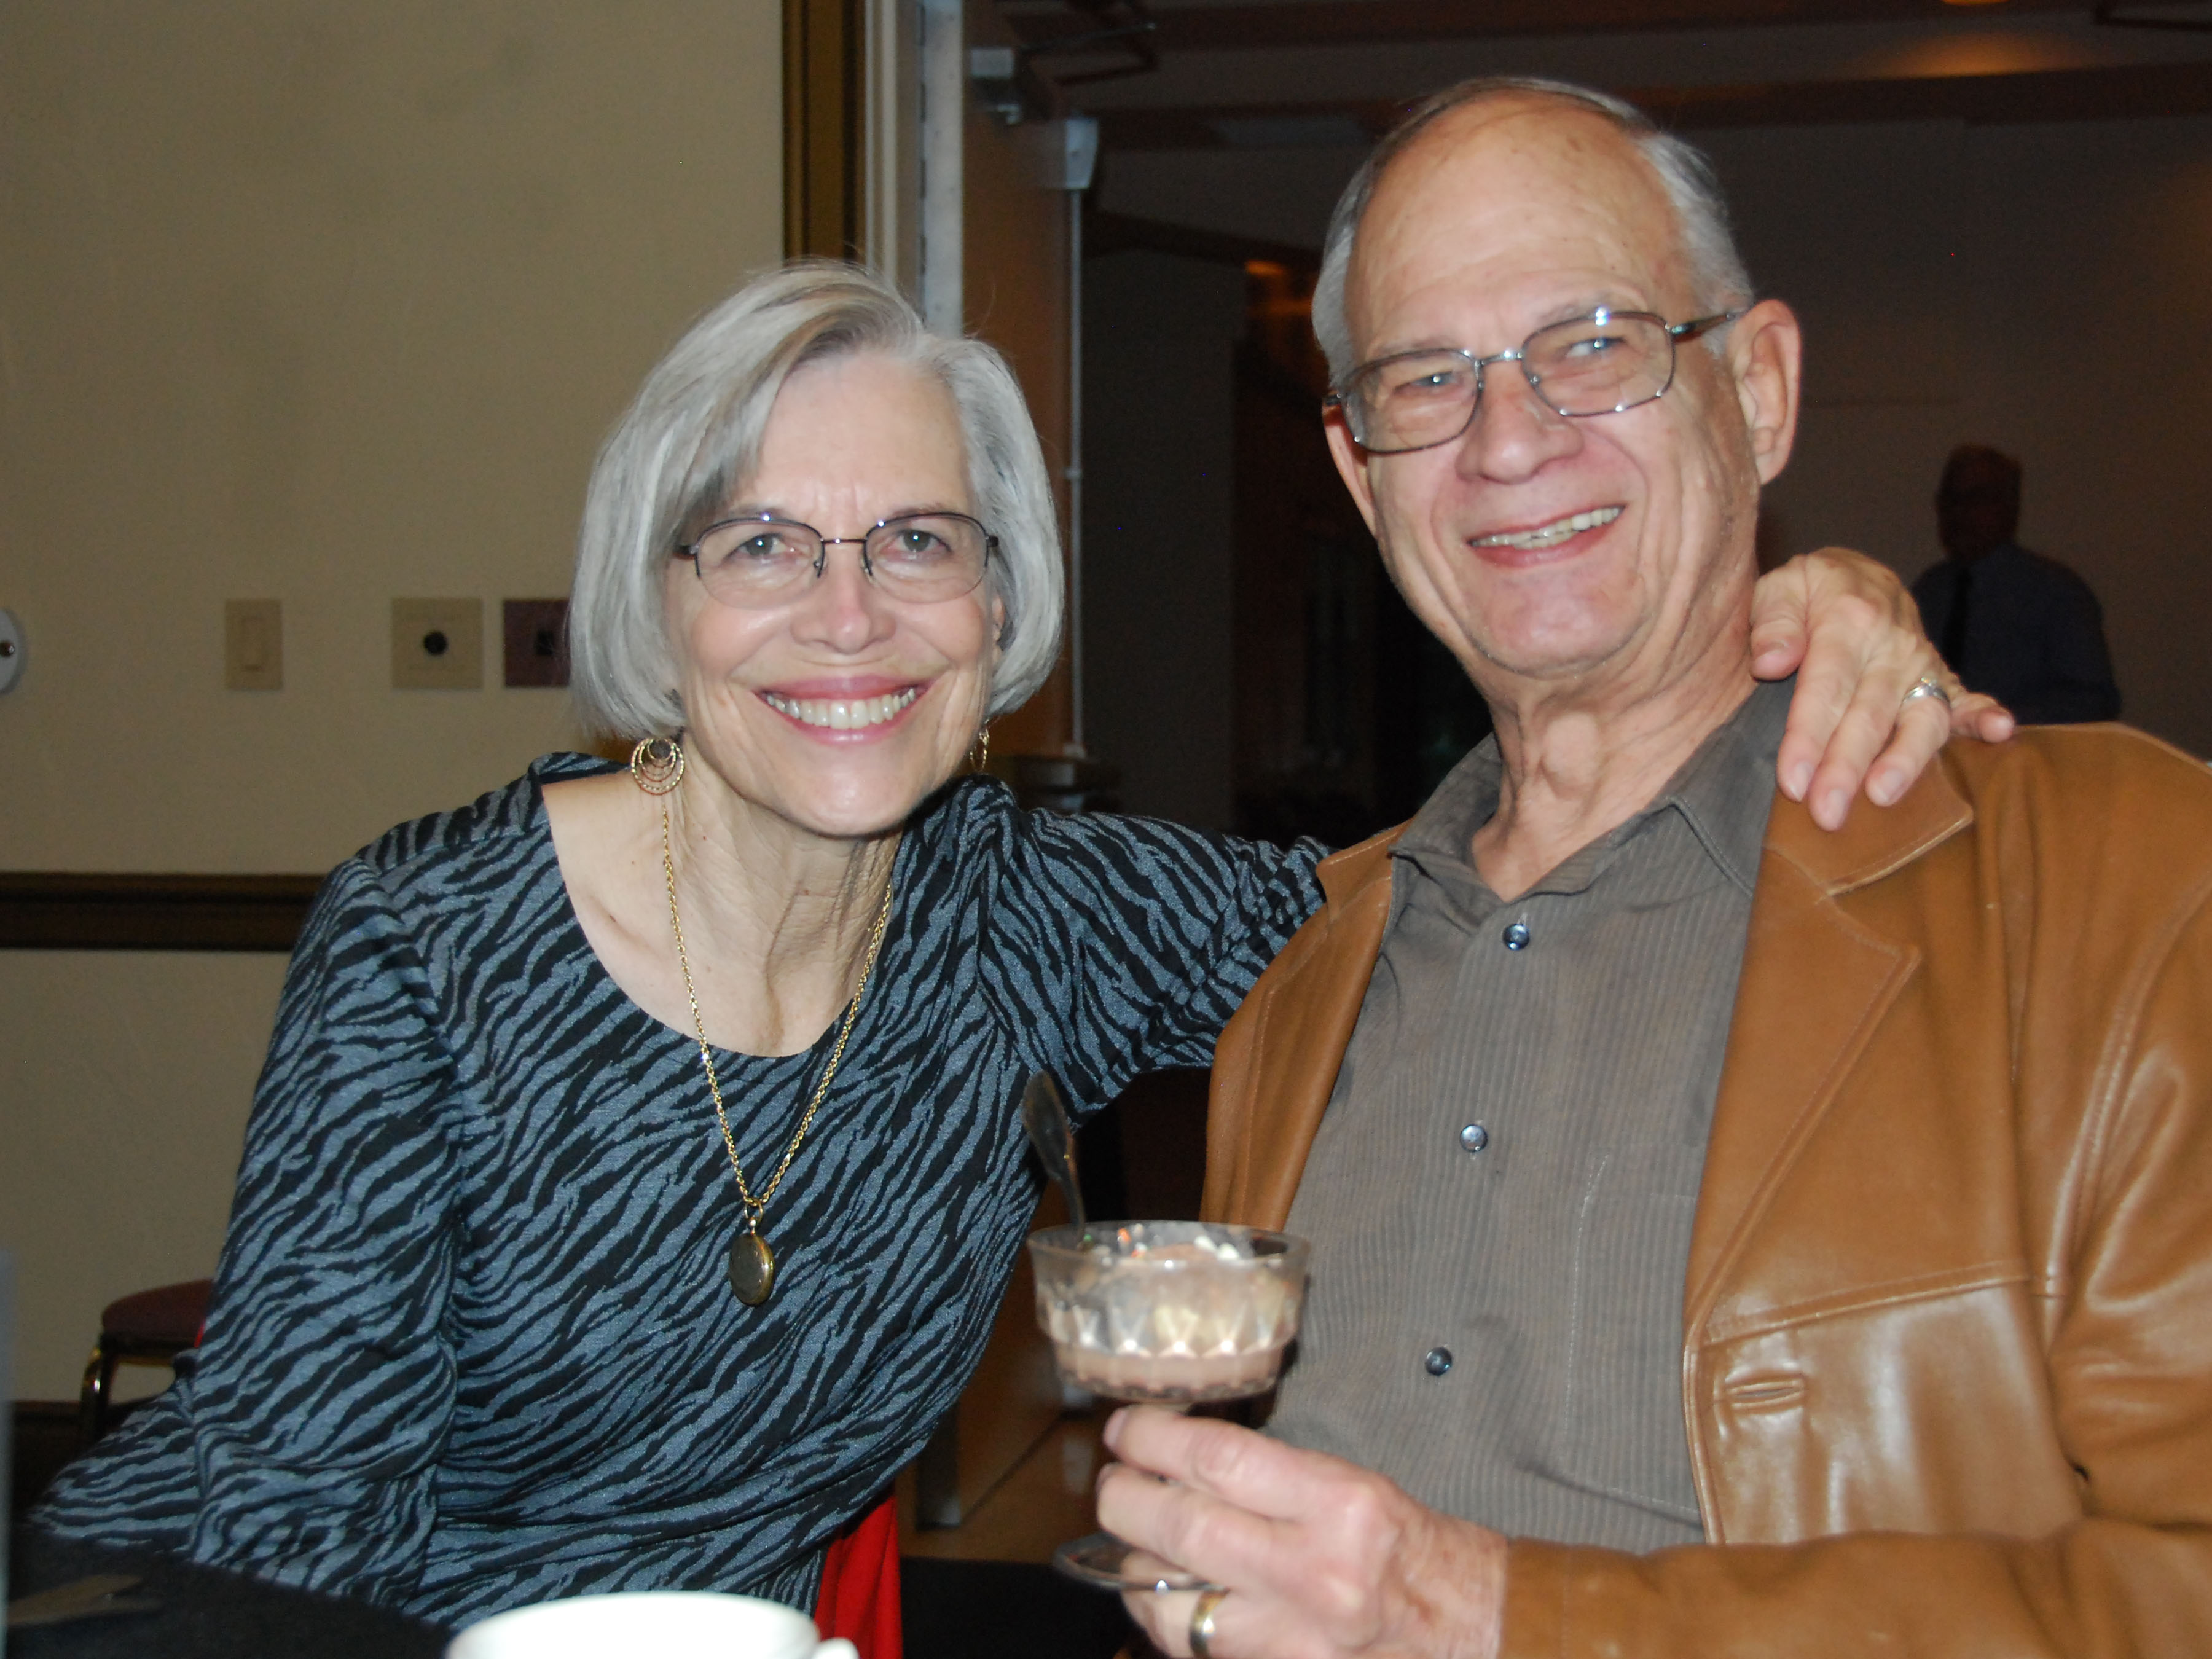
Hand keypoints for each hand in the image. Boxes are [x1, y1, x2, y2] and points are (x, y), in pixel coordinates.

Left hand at [1097, 1406, 1506, 1658]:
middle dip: (1125, 1498)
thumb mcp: (1352, 1486)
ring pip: (1167, 1599)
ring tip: (1132, 1537)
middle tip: (1112, 1480)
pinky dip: (1162, 1613)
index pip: (1217, 1459)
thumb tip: (1180, 1460)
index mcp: (1338, 1506)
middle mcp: (1310, 1573)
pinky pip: (1190, 1644)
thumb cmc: (1409, 1550)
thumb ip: (1269, 1476)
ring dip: (1133, 1563)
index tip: (1127, 1429)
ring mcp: (1288, 1637)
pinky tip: (1161, 1590)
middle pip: (1180, 1527)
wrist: (1468, 1632)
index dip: (1154, 1439)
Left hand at [1751, 547, 2014, 829]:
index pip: (1826, 686)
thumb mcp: (1781, 585)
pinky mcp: (1942, 678)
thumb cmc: (1810, 590)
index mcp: (1847, 619)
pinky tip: (1999, 734)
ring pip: (1921, 717)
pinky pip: (1967, 699)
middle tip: (1827, 813)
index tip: (1793, 782)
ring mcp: (1922, 664)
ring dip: (1905, 760)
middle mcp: (1892, 645)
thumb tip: (1771, 662)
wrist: (1858, 574)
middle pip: (1870, 713)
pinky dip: (1985, 717)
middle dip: (1847, 767)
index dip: (1808, 737)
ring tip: (1884, 796)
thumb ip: (1772, 620)